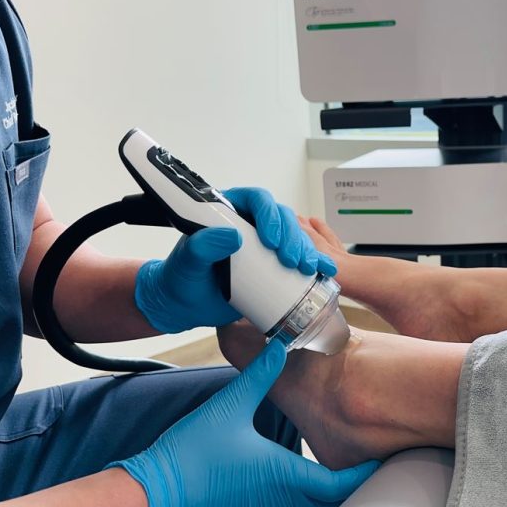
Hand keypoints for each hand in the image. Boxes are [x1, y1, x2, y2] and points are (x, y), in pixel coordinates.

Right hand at [109, 341, 378, 506]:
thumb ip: (261, 374)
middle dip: (353, 485)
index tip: (381, 456)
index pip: (341, 484)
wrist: (157, 494)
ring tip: (345, 473)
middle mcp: (284, 504)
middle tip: (368, 460)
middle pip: (334, 504)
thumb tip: (281, 344)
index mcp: (286, 477)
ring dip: (330, 499)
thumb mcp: (231, 405)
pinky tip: (306, 489)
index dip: (365, 473)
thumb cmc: (192, 452)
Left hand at [135, 188, 337, 333]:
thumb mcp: (187, 263)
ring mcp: (264, 246)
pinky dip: (315, 264)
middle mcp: (249, 224)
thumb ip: (201, 247)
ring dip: (306, 250)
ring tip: (308, 268)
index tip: (270, 240)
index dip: (268, 215)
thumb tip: (232, 236)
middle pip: (281, 219)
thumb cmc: (181, 280)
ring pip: (294, 238)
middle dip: (292, 237)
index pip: (255, 200)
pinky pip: (298, 258)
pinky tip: (325, 272)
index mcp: (228, 212)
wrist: (184, 306)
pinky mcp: (274, 265)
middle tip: (291, 260)